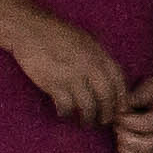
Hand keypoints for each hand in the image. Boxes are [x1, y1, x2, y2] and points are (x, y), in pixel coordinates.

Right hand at [8, 15, 130, 131]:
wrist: (31, 30)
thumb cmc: (59, 34)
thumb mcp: (87, 41)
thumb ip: (99, 58)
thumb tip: (110, 78)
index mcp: (100, 55)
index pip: (119, 82)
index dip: (122, 99)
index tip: (120, 109)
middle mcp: (90, 67)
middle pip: (106, 98)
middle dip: (107, 114)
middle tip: (104, 122)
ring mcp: (72, 76)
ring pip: (88, 106)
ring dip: (88, 119)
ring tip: (86, 123)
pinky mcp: (54, 84)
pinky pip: (66, 106)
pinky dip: (67, 113)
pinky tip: (64, 114)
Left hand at [108, 66, 152, 152]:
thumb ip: (140, 94)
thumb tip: (125, 106)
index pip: (149, 124)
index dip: (129, 121)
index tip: (120, 114)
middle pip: (149, 144)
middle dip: (127, 137)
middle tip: (118, 127)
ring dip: (128, 149)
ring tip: (120, 137)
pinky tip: (122, 147)